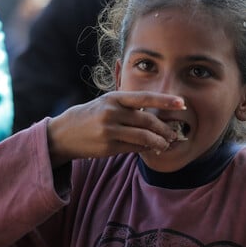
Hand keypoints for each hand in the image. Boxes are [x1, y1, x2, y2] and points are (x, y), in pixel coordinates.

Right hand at [47, 91, 185, 165]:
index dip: (165, 100)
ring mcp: (109, 130)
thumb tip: (156, 115)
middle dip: (164, 128)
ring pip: (143, 137)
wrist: (64, 134)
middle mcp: (111, 112)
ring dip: (159, 142)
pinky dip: (146, 149)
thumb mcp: (106, 104)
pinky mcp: (108, 147)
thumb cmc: (91, 117)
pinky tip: (151, 149)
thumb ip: (129, 107)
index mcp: (114, 98)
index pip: (144, 97)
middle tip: (174, 134)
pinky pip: (133, 148)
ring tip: (166, 144)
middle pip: (147, 120)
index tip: (181, 103)